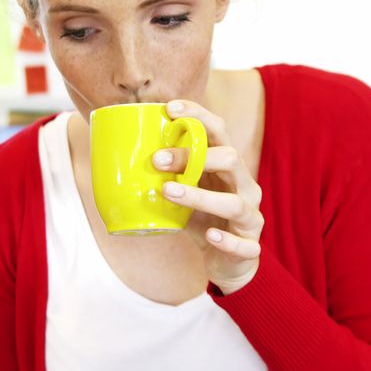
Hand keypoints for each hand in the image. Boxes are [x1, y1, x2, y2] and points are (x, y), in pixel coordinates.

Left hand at [153, 100, 263, 294]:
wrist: (225, 262)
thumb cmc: (202, 220)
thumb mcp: (184, 194)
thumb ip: (166, 176)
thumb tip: (119, 159)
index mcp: (228, 167)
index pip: (219, 132)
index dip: (199, 116)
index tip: (170, 108)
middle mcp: (245, 185)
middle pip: (231, 159)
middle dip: (195, 156)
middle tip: (157, 160)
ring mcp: (250, 215)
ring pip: (235, 202)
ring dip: (201, 197)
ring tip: (169, 193)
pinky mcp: (251, 246)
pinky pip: (245, 244)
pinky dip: (227, 239)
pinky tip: (210, 235)